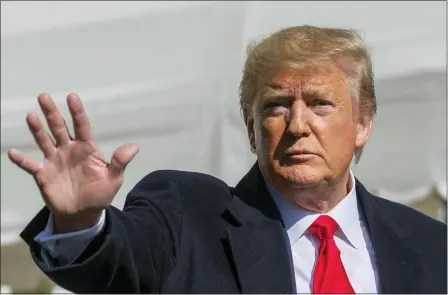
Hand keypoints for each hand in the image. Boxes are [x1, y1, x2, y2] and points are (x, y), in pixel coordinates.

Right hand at [8, 93, 138, 232]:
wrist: (83, 214)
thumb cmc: (100, 194)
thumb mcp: (114, 179)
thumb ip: (120, 162)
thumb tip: (134, 146)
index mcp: (87, 148)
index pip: (82, 126)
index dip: (77, 112)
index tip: (72, 97)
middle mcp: (69, 150)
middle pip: (59, 128)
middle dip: (52, 113)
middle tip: (44, 96)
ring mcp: (54, 160)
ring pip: (44, 140)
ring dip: (37, 129)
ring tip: (31, 116)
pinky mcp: (43, 174)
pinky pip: (30, 165)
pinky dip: (21, 159)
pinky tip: (12, 152)